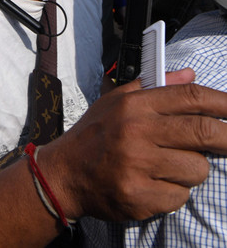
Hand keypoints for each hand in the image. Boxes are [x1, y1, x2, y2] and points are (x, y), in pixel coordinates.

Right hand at [42, 69, 226, 221]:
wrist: (62, 174)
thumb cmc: (93, 137)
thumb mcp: (115, 102)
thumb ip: (153, 87)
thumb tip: (190, 75)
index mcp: (133, 106)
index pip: (190, 97)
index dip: (224, 103)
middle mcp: (135, 132)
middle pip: (204, 132)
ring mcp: (137, 165)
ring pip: (197, 168)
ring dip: (190, 170)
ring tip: (167, 167)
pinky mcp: (139, 195)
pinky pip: (180, 196)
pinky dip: (173, 193)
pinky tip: (153, 185)